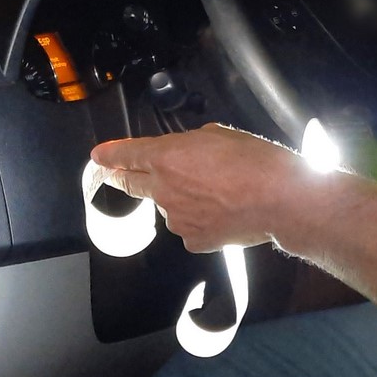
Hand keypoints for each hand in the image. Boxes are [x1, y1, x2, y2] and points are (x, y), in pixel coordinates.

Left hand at [90, 124, 305, 252]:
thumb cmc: (253, 159)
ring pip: (168, 206)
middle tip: (114, 174)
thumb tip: (187, 156)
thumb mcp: (219, 135)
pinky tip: (222, 213)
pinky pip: (188, 227)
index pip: (127, 154)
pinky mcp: (192, 241)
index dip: (110, 154)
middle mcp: (163, 189)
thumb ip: (192, 145)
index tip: (97, 156)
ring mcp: (175, 219)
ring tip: (214, 193)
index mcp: (167, 157)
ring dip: (178, 198)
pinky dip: (198, 219)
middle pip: (133, 183)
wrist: (279, 199)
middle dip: (122, 177)